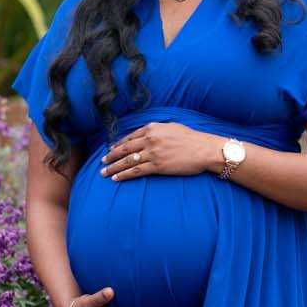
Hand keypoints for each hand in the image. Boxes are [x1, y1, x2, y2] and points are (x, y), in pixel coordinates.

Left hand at [99, 122, 217, 179]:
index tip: (110, 150)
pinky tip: (116, 178)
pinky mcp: (157, 166)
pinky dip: (124, 175)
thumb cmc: (191, 138)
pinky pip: (136, 171)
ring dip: (114, 167)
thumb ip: (157, 130)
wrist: (204, 149)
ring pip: (128, 161)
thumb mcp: (171, 127)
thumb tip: (147, 134)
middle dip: (111, 156)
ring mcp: (152, 153)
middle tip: (102, 161)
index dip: (118, 145)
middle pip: (125, 149)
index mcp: (152, 128)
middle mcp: (149, 139)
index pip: (129, 137)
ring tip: (104, 173)